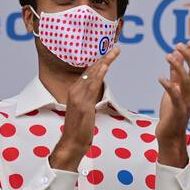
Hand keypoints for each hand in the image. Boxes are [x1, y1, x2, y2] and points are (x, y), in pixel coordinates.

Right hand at [50, 44, 119, 170]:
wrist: (72, 142)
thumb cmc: (80, 127)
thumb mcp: (85, 108)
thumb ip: (89, 97)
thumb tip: (96, 90)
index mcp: (74, 90)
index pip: (89, 71)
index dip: (100, 61)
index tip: (110, 52)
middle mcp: (74, 90)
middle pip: (91, 69)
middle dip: (104, 57)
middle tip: (116, 47)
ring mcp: (78, 97)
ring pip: (93, 74)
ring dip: (105, 62)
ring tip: (115, 52)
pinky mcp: (83, 104)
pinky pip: (93, 86)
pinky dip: (99, 74)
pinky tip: (105, 66)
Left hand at [156, 42, 189, 162]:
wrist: (171, 134)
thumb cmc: (172, 112)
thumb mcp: (174, 89)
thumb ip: (175, 73)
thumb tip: (175, 55)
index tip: (189, 42)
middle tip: (179, 44)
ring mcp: (186, 101)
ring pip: (187, 80)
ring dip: (178, 66)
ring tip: (168, 55)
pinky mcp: (177, 110)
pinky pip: (175, 95)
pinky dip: (168, 85)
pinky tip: (160, 78)